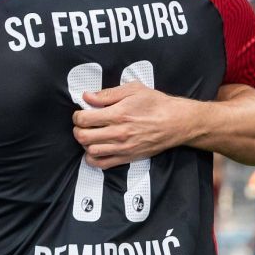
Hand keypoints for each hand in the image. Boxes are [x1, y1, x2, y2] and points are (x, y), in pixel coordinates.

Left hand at [73, 83, 198, 168]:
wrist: (177, 122)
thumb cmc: (156, 103)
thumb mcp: (134, 90)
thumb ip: (108, 94)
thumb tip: (87, 96)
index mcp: (118, 114)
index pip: (84, 119)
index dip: (77, 116)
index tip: (81, 113)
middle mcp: (119, 133)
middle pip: (83, 136)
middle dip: (78, 129)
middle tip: (83, 125)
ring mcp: (123, 148)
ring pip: (90, 151)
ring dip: (85, 144)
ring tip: (90, 136)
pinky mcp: (127, 158)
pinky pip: (102, 164)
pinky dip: (93, 159)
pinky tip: (95, 150)